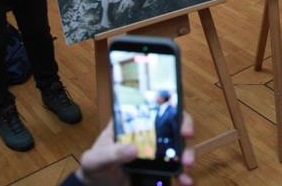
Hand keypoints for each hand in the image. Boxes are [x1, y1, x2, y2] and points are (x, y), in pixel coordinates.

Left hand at [76, 113, 195, 185]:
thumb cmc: (94, 169)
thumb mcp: (96, 160)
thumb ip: (111, 153)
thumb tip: (133, 149)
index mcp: (130, 123)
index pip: (152, 106)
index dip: (167, 103)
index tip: (175, 108)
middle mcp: (147, 134)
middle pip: (172, 122)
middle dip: (184, 125)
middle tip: (187, 134)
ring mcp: (155, 152)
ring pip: (178, 145)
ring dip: (188, 151)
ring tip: (187, 164)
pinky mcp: (160, 170)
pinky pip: (175, 169)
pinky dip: (183, 175)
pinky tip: (186, 180)